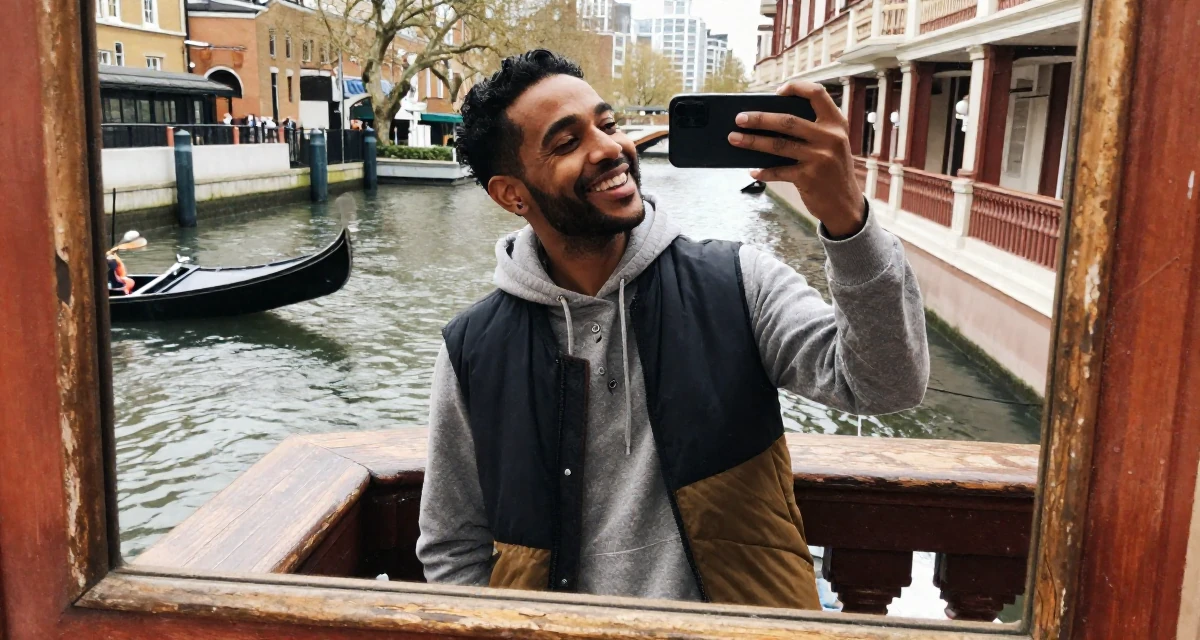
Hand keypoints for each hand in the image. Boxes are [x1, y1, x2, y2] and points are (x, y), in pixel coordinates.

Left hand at [728, 81, 864, 237]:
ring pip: (778, 145)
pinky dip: (763, 171)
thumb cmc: (831, 169)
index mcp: (836, 123)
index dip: (796, 88)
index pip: (817, 93)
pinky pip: (778, 171)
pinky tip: (753, 171)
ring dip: (752, 142)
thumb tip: (767, 122)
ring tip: (734, 138)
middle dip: (759, 118)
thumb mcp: (832, 144)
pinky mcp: (809, 178)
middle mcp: (830, 137)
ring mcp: (820, 157)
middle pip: (788, 120)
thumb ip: (812, 130)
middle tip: (739, 118)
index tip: (777, 92)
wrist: (845, 204)